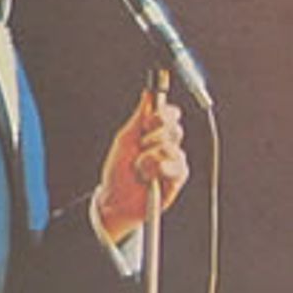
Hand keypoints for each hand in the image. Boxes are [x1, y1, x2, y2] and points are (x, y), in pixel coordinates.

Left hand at [94, 91, 188, 243]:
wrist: (115, 200)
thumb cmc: (118, 170)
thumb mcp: (125, 139)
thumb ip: (138, 117)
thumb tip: (148, 93)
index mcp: (154, 132)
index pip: (170, 114)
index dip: (162, 114)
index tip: (149, 121)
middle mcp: (166, 144)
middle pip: (174, 128)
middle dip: (154, 137)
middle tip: (140, 147)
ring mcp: (173, 161)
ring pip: (172, 148)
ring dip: (150, 158)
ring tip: (139, 168)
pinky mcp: (177, 179)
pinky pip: (177, 167)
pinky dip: (161, 170)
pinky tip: (150, 177)